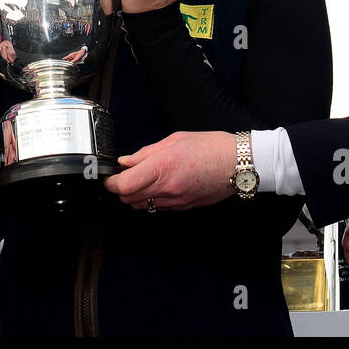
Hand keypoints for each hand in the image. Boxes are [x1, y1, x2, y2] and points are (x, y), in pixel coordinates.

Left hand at [103, 131, 236, 209]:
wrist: (239, 164)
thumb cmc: (211, 147)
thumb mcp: (174, 140)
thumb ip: (146, 153)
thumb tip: (126, 161)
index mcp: (162, 167)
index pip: (124, 185)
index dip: (111, 182)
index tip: (109, 176)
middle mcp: (167, 188)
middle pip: (128, 199)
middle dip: (121, 189)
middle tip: (124, 175)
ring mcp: (176, 201)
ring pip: (142, 206)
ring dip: (135, 196)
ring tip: (141, 180)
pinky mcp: (184, 207)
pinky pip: (159, 208)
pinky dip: (151, 200)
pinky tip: (158, 186)